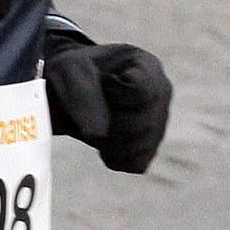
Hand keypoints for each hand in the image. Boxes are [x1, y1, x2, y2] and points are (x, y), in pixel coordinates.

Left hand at [44, 39, 171, 172]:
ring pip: (140, 147)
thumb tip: (97, 133)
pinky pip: (135, 164)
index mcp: (148, 65)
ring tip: (93, 121)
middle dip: (107, 120)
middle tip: (90, 106)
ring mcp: (160, 123)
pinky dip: (112, 156)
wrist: (67, 92)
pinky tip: (102, 138)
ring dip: (106, 140)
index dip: (112, 92)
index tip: (100, 82)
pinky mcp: (150, 149)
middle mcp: (162, 94)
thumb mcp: (70, 70)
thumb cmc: (73, 74)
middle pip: (142, 123)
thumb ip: (83, 94)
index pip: (139, 91)